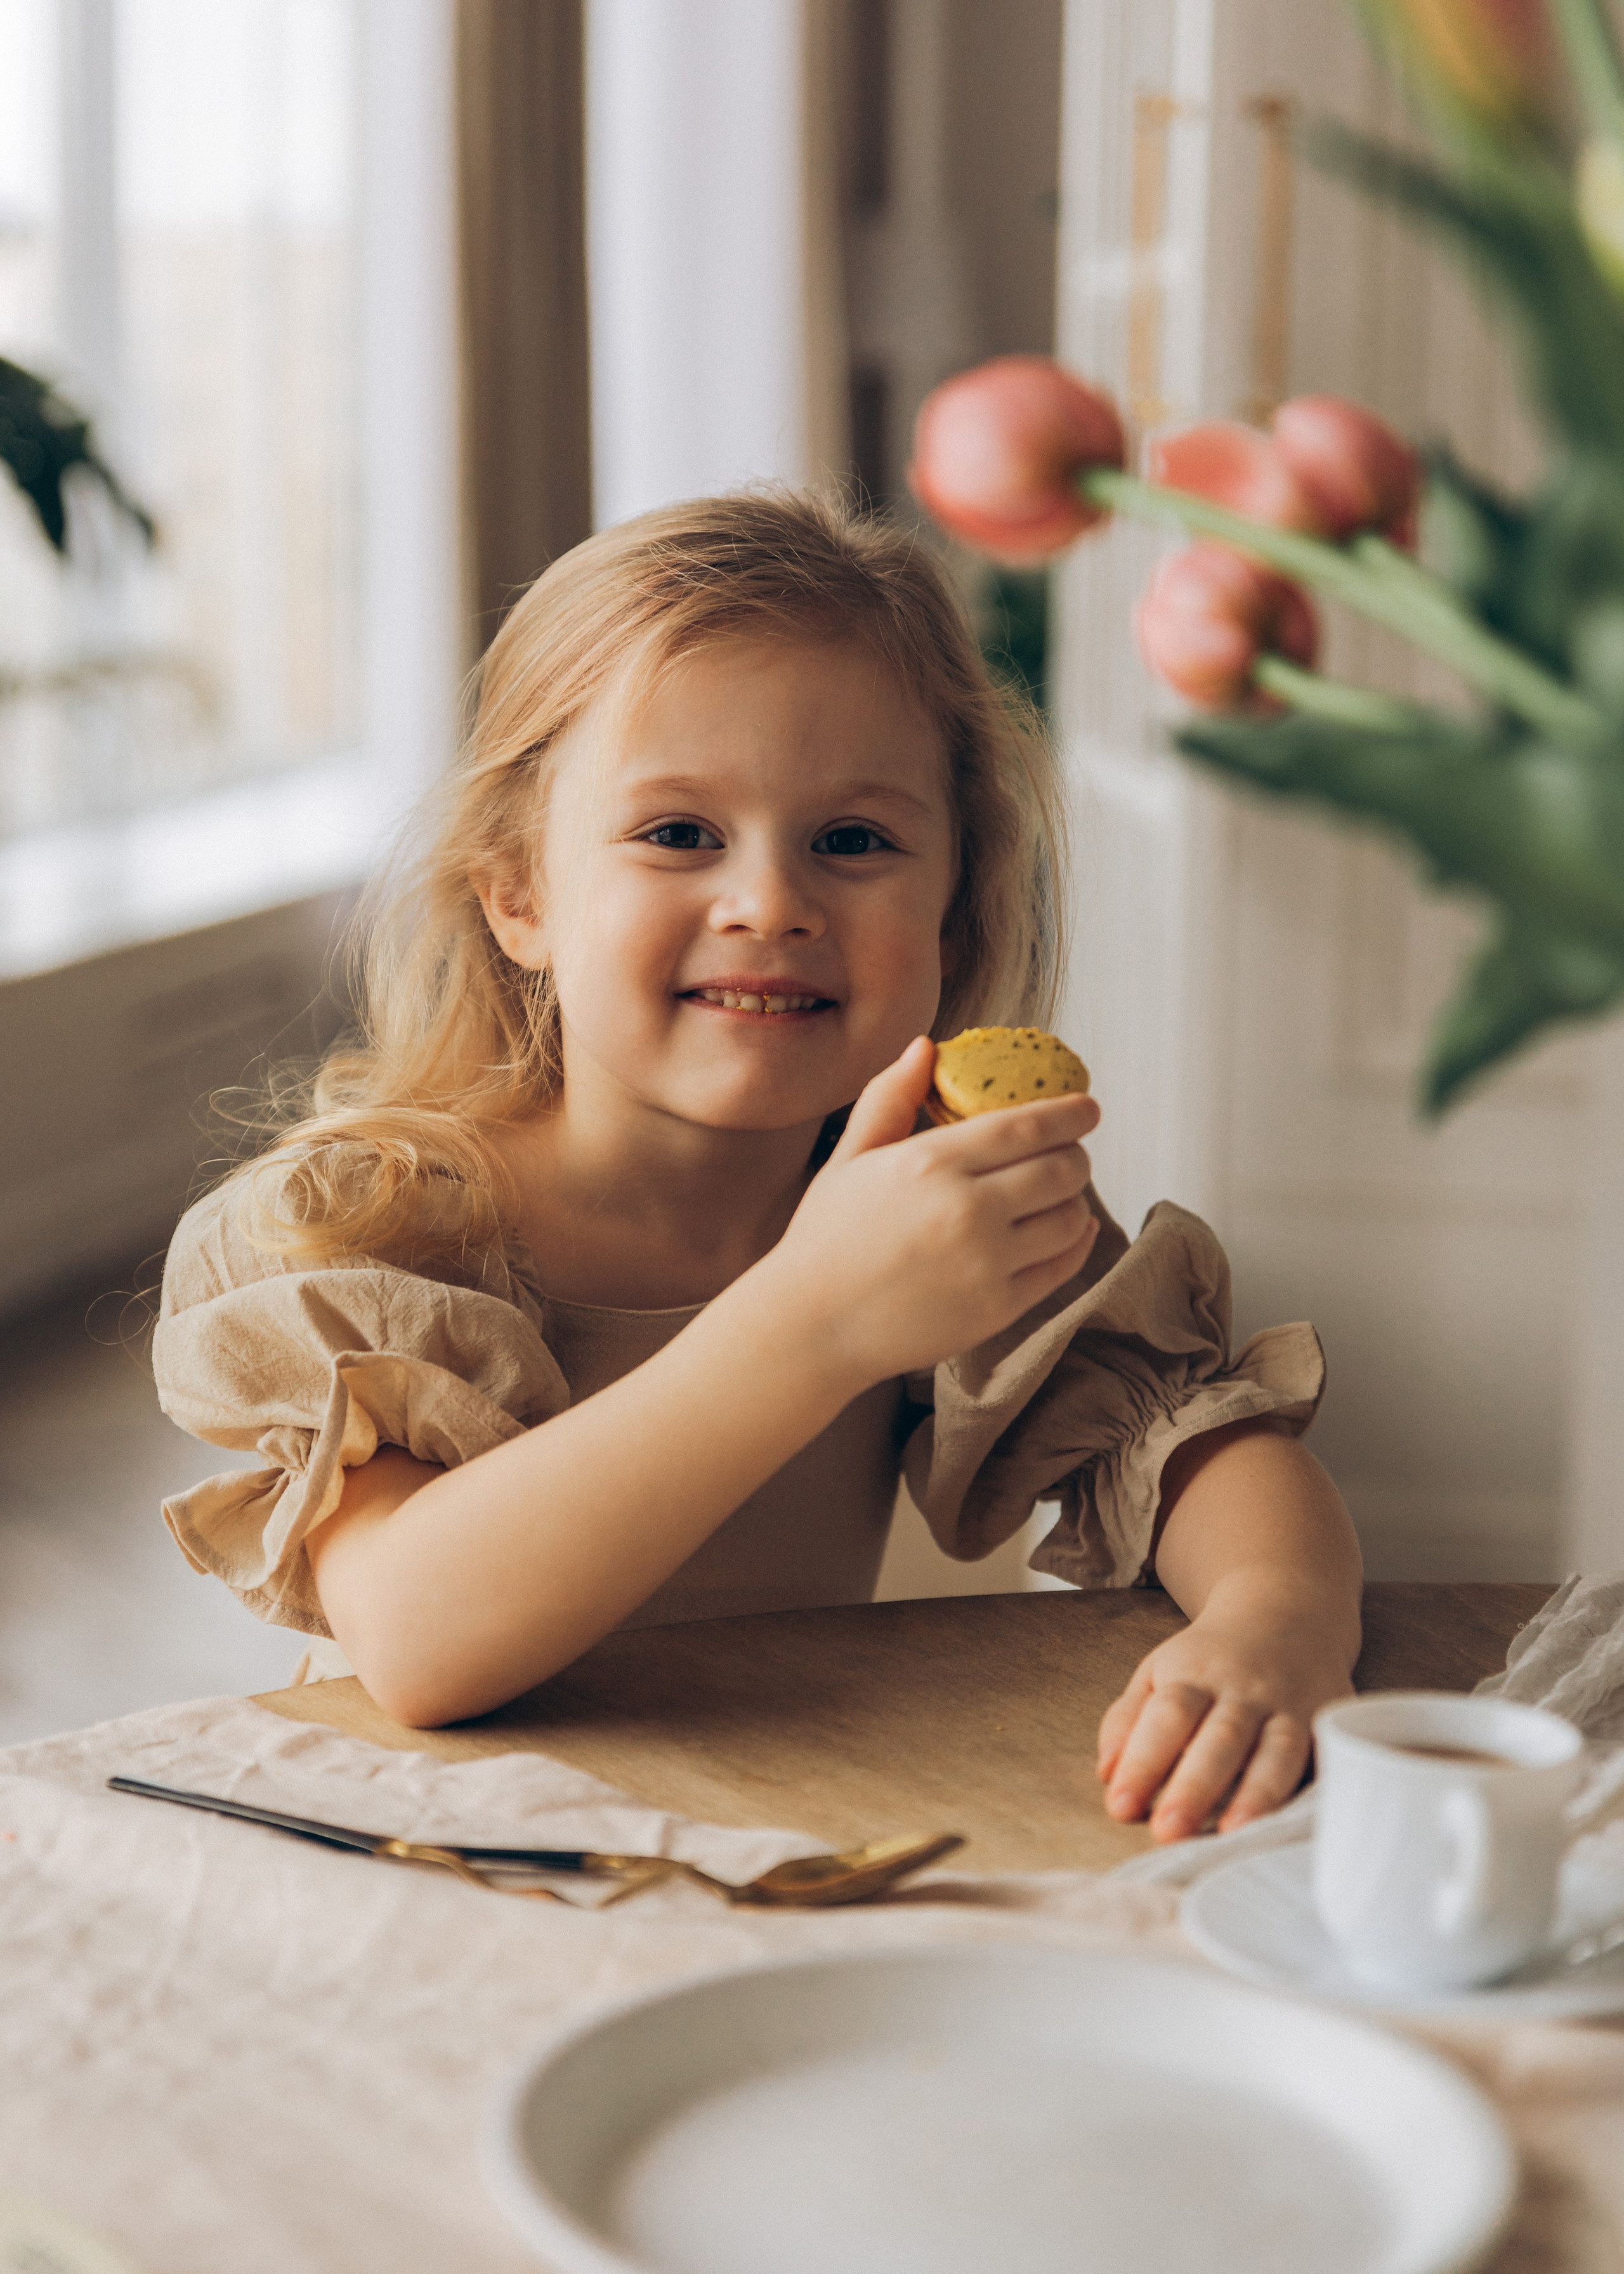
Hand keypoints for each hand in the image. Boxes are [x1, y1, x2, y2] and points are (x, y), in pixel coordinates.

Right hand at [767, 1035, 1101, 1387]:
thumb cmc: (826, 1238)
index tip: (1087, 1108)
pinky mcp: (998, 1308)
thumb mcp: (850, 1158)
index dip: (1070, 1113)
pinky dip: (1077, 1243)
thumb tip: (925, 1046)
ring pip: (1070, 1218)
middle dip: (1076, 1154)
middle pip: (1061, 1169)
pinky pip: (1062, 1267)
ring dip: (1075, 1199)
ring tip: (1060, 1193)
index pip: (1027, 1126)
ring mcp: (987, 1264)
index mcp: (932, 1164)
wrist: (812, 1327)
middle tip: (1071, 1151)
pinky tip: (1071, 1230)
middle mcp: (968, 1211)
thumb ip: (890, 1098)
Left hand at [1096, 1594, 1354, 1841]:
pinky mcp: (1328, 1721)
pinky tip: (1297, 1823)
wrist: (1286, 1611)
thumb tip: (1108, 1774)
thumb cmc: (1210, 1658)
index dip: (1143, 1761)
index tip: (1120, 1806)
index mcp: (1194, 1674)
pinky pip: (1325, 1757)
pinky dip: (1313, 1790)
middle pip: (1220, 1738)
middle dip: (1194, 1786)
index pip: (1166, 1717)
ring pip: (1278, 1750)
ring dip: (1257, 1794)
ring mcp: (1290, 1706)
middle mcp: (1245, 1690)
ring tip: (1233, 1834)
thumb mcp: (1158, 1672)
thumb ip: (1128, 1720)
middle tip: (1167, 1831)